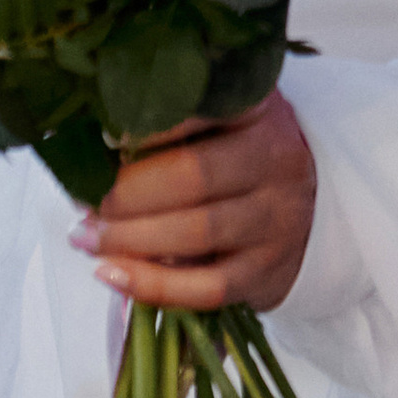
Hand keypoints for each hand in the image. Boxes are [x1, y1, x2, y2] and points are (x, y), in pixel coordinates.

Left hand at [74, 94, 318, 313]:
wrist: (311, 210)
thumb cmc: (242, 158)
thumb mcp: (226, 120)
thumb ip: (176, 122)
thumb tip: (95, 144)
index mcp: (260, 111)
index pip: (202, 110)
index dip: (147, 127)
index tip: (102, 139)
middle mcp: (275, 160)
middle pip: (193, 175)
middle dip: (128, 192)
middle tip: (87, 201)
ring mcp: (276, 220)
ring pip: (197, 232)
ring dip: (129, 238)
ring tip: (86, 237)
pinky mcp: (266, 272)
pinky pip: (206, 287)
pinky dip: (152, 285)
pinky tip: (111, 274)